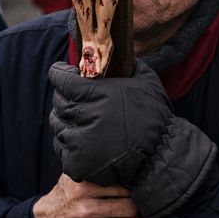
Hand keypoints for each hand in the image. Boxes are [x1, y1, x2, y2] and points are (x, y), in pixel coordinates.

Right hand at [32, 174, 141, 217]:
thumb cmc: (65, 198)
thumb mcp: (73, 177)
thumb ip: (94, 170)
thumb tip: (123, 168)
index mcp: (82, 189)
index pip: (122, 188)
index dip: (131, 190)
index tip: (132, 192)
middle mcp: (86, 209)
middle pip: (129, 207)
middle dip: (136, 207)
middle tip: (136, 206)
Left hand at [49, 61, 171, 186]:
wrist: (161, 153)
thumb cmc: (155, 115)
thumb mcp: (146, 80)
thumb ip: (128, 65)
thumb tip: (119, 55)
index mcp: (94, 93)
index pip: (61, 79)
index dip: (59, 73)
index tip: (61, 71)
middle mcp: (82, 116)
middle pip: (58, 102)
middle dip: (63, 96)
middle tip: (74, 97)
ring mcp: (78, 141)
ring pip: (57, 124)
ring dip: (64, 119)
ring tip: (79, 119)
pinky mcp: (76, 162)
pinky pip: (61, 147)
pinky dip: (67, 141)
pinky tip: (80, 138)